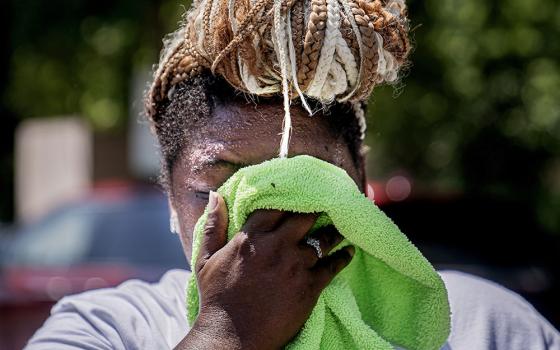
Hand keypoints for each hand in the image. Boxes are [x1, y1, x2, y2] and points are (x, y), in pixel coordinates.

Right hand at [176, 191, 353, 349]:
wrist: (231, 338)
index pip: (275, 206)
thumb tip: (215, 195)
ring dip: (332, 232)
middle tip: (325, 206)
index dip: (289, 198)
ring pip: (322, 239)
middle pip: (304, 217)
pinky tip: (348, 252)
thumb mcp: (206, 259)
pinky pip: (333, 266)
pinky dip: (343, 257)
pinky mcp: (309, 287)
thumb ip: (213, 225)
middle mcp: (276, 246)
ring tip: (340, 227)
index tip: (299, 195)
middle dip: (314, 210)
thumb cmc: (216, 299)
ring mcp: (294, 266)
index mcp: (250, 237)